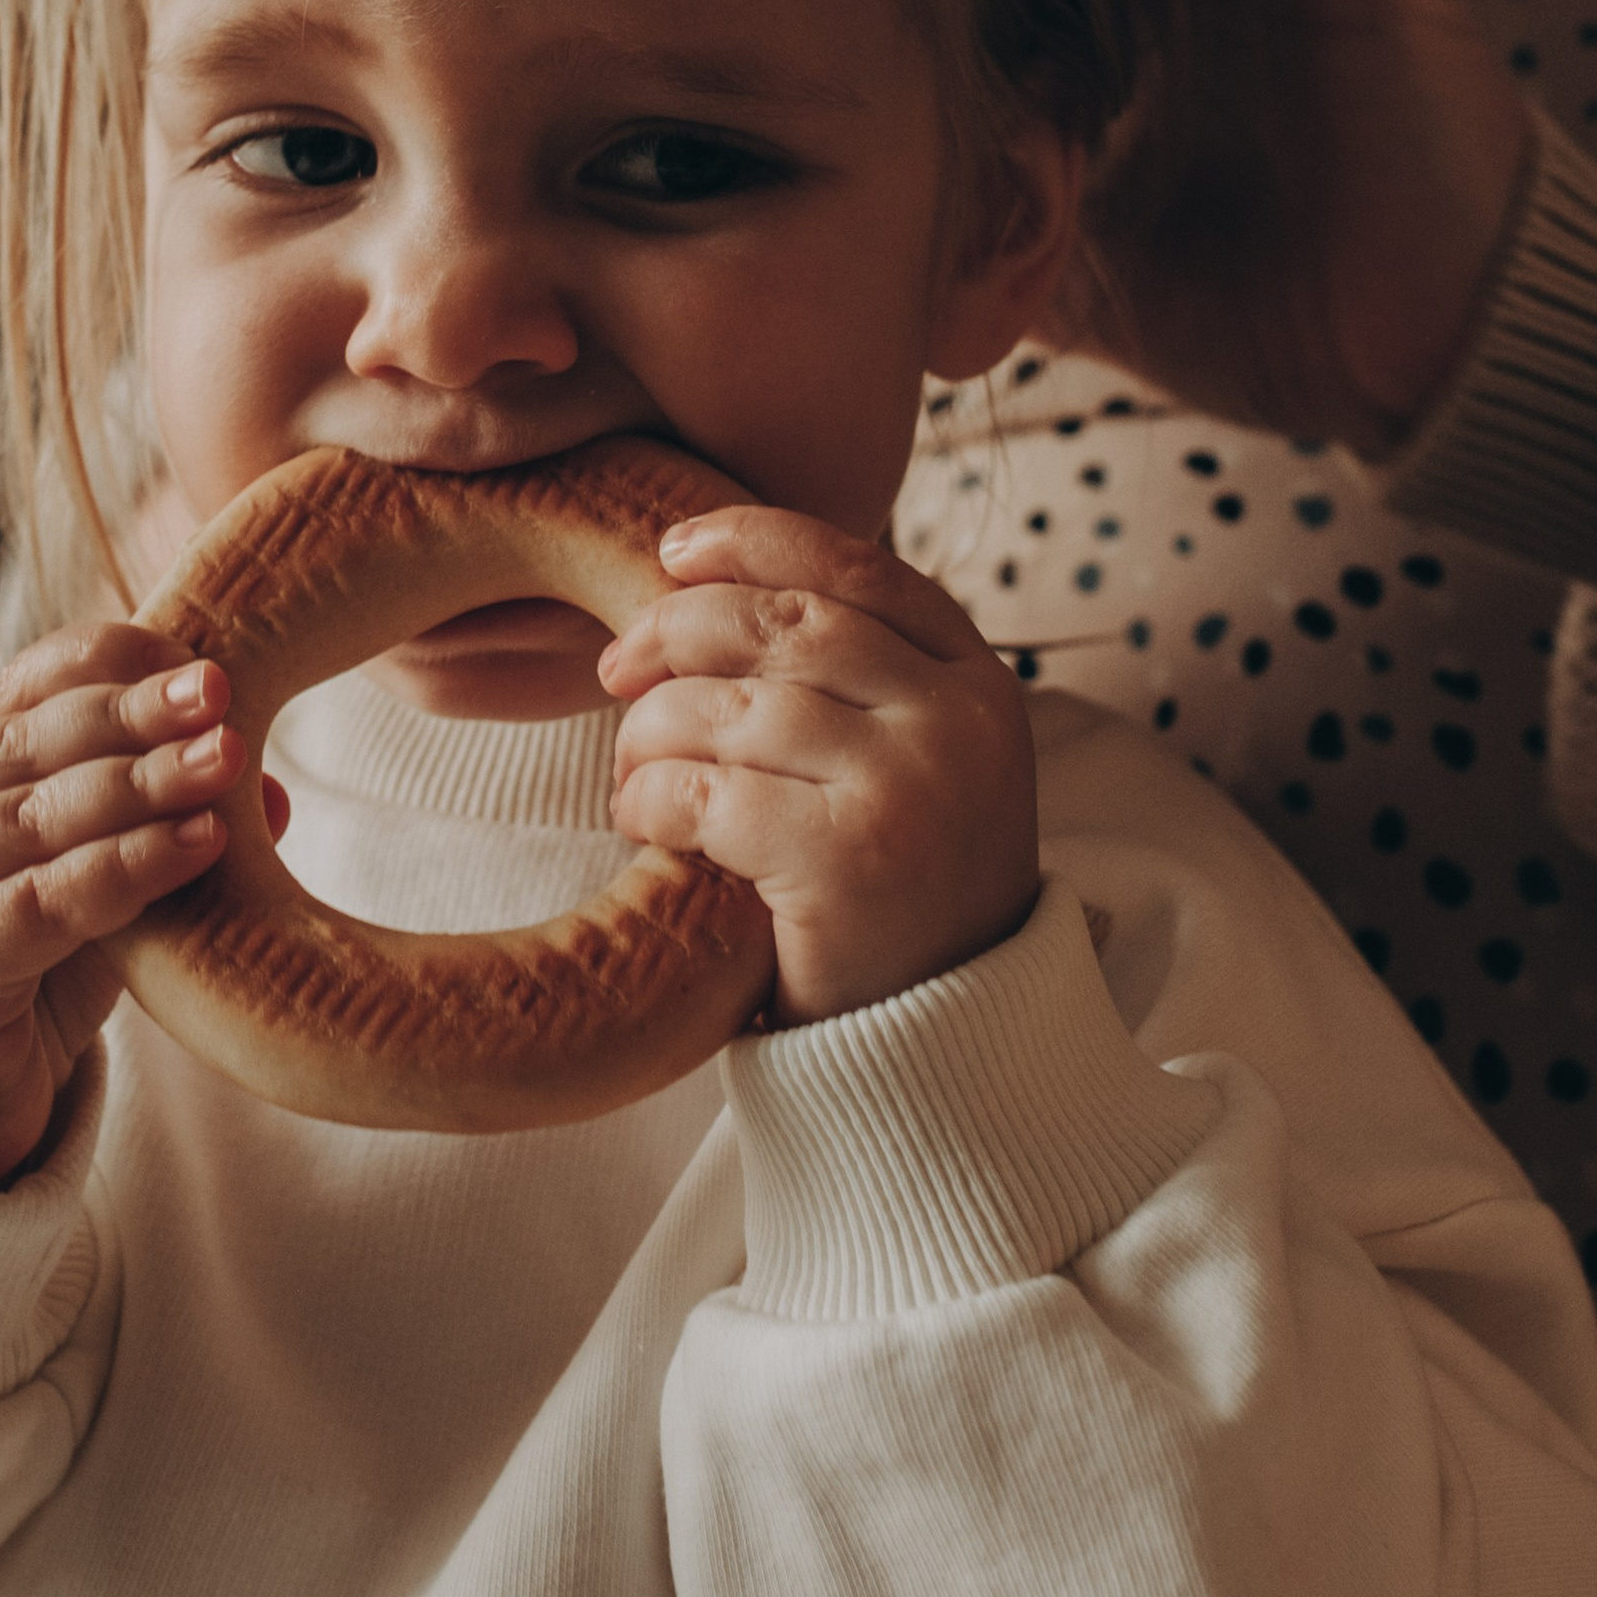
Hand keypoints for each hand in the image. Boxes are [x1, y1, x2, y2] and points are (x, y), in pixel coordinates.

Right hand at [0, 624, 286, 1191]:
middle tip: (221, 690)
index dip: (113, 661)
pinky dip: (126, 868)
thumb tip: (271, 791)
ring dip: (141, 782)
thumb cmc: (17, 984)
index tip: (201, 655)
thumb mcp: (95, 899)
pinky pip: (39, 903)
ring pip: (37, 815)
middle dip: (135, 709)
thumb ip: (156, 838)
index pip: (30, 686)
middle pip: (34, 740)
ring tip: (228, 760)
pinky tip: (198, 846)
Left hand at [598, 507, 1037, 1022]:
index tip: (674, 549)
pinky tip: (640, 820)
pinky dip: (651, 796)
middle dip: (679, 629)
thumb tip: (711, 580)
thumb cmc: (897, 899)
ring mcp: (910, 788)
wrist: (943, 1054)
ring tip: (631, 768)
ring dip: (650, 728)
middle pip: (786, 626)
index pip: (860, 571)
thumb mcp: (913, 768)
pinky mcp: (848, 863)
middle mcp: (960, 724)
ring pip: (734, 705)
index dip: (757, 542)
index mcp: (979, 686)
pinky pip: (709, 790)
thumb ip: (858, 681)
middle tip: (617, 668)